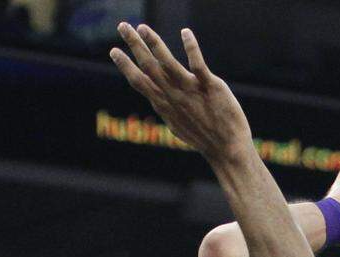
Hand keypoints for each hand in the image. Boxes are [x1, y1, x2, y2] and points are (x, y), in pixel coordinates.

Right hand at [110, 24, 252, 164]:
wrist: (226, 148)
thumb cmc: (202, 136)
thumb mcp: (177, 123)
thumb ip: (165, 107)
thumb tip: (155, 99)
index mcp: (164, 104)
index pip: (139, 81)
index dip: (125, 66)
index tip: (113, 50)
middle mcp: (173, 96)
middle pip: (148, 67)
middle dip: (134, 45)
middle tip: (122, 25)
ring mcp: (190, 90)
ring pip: (167, 64)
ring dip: (154, 43)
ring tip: (143, 27)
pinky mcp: (210, 86)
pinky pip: (197, 65)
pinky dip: (190, 48)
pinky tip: (185, 32)